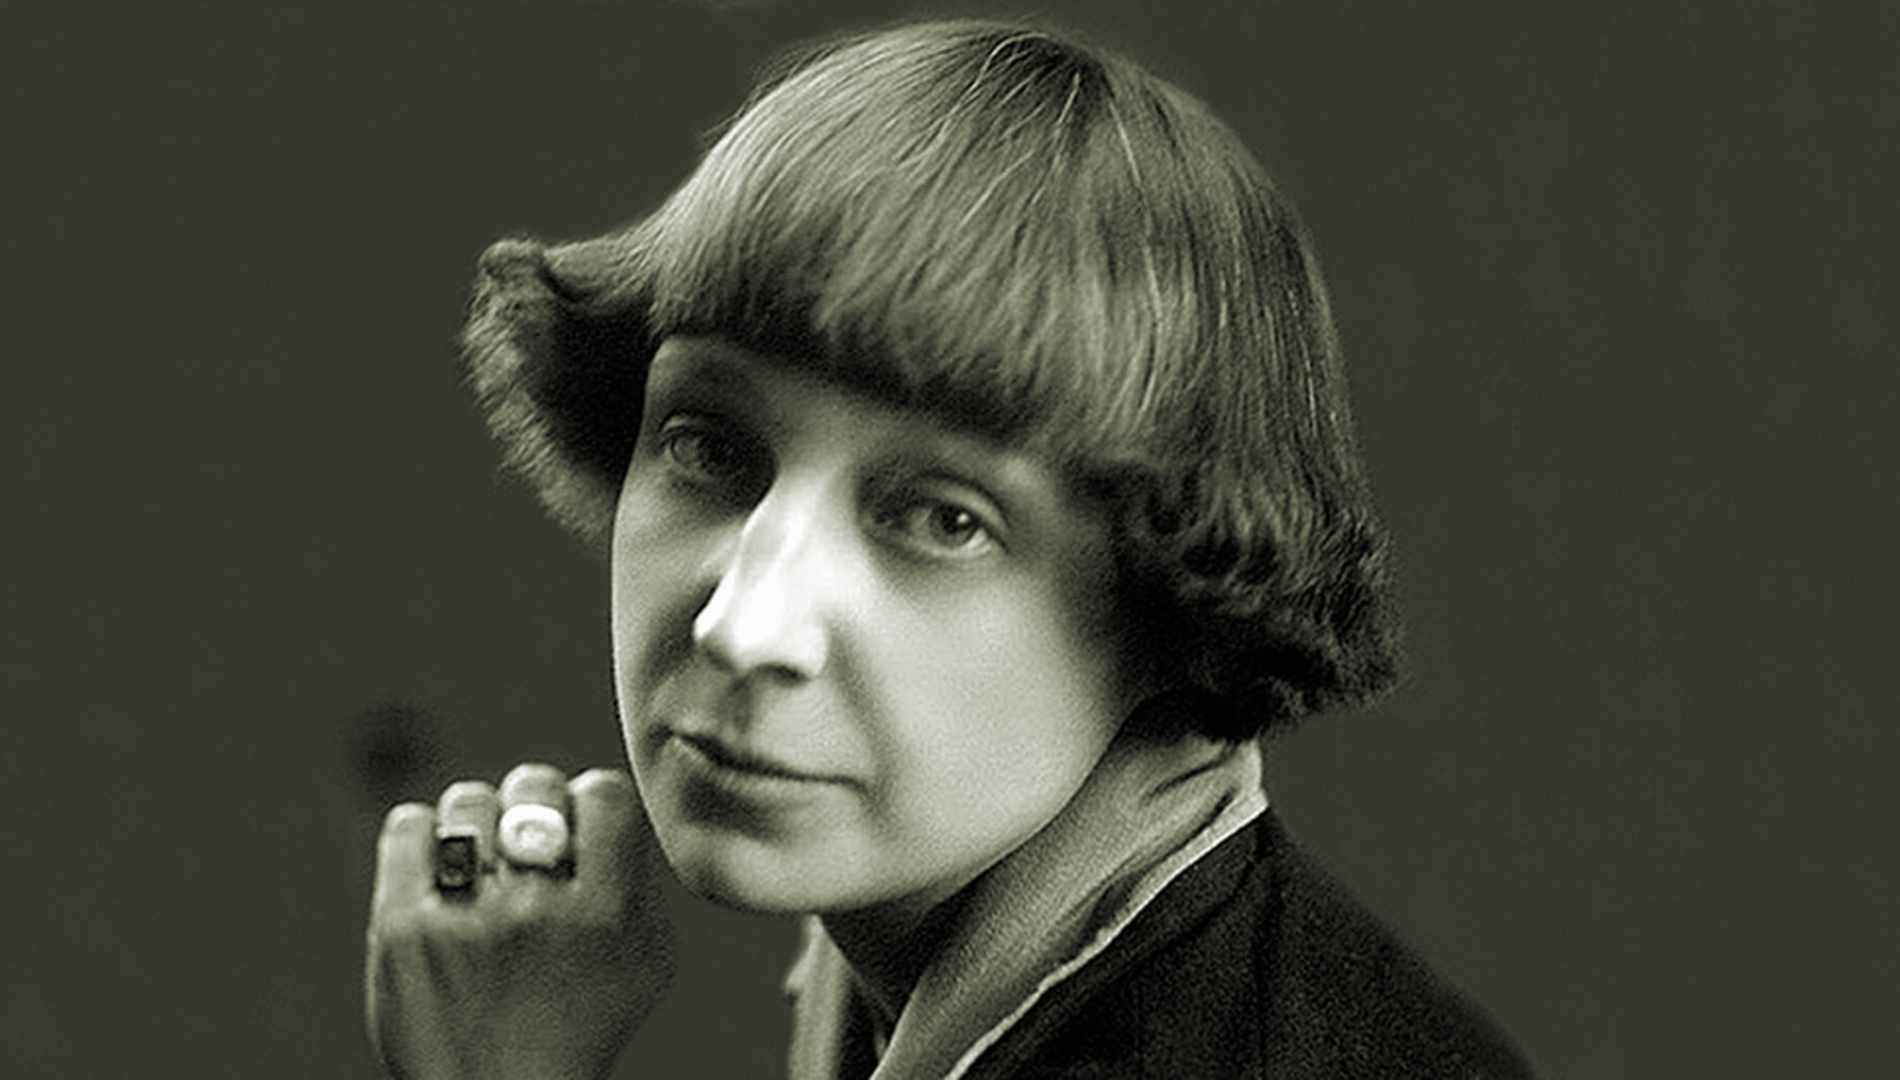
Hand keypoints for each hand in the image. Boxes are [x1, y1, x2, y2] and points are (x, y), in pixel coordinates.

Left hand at [366, 765, 676, 1079]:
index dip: (593, 801)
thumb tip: (613, 815)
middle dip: (534, 806)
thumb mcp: (648, 963)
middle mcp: (536, 911)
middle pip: (533, 786)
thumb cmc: (579, 1029)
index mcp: (606, 915)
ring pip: (468, 802)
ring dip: (479, 824)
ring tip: (481, 861)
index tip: (583, 826)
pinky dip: (424, 837)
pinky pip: (409, 828)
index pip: (603, 793)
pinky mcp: (401, 929)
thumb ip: (640, 882)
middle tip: (528, 845)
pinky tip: (440, 868)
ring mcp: (464, 918)